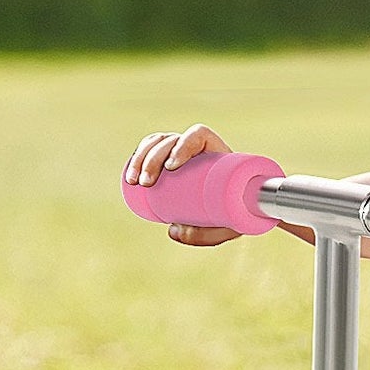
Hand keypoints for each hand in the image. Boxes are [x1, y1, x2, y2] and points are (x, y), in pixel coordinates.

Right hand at [123, 123, 235, 245]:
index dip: (183, 145)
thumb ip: (208, 234)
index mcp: (218, 151)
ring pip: (156, 143)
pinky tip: (130, 176)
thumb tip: (173, 230)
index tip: (172, 167)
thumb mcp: (232, 225)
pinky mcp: (168, 161)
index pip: (198, 135)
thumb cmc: (238, 212)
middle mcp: (198, 147)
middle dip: (153, 158)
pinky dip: (137, 160)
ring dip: (141, 159)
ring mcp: (181, 152)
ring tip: (134, 183)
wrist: (238, 208)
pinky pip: (149, 151)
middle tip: (147, 183)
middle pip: (171, 140)